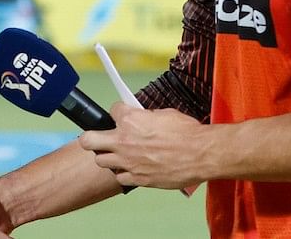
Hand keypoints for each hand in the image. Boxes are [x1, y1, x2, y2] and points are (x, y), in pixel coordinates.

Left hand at [78, 102, 209, 189]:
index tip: (122, 115)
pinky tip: (131, 168)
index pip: (112, 111)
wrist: (201, 154)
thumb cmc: (188, 133)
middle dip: (91, 137)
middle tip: (98, 138)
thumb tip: (142, 118)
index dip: (119, 112)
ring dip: (107, 156)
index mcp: (131, 120)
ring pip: (101, 160)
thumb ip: (147, 116)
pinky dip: (123, 173)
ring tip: (117, 154)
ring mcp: (128, 162)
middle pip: (89, 140)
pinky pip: (119, 177)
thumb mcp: (165, 114)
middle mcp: (124, 141)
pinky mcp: (137, 178)